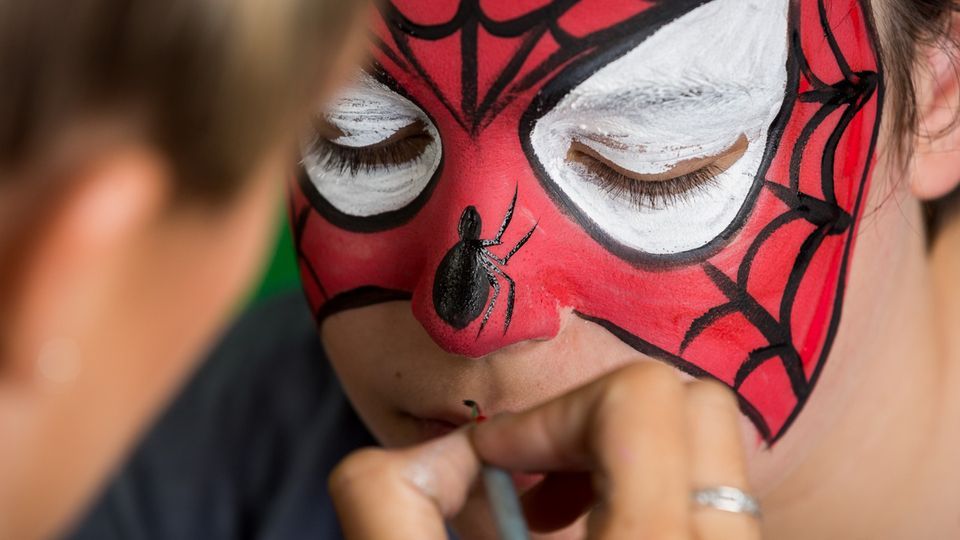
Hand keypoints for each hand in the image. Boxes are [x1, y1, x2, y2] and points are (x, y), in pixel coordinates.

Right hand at [329, 362, 760, 538]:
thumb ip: (388, 515)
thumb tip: (398, 456)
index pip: (641, 401)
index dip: (543, 415)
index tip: (488, 458)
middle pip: (696, 406)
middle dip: (594, 419)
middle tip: (533, 476)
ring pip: (711, 452)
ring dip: (623, 457)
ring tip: (557, 515)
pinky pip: (717, 501)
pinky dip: (648, 496)